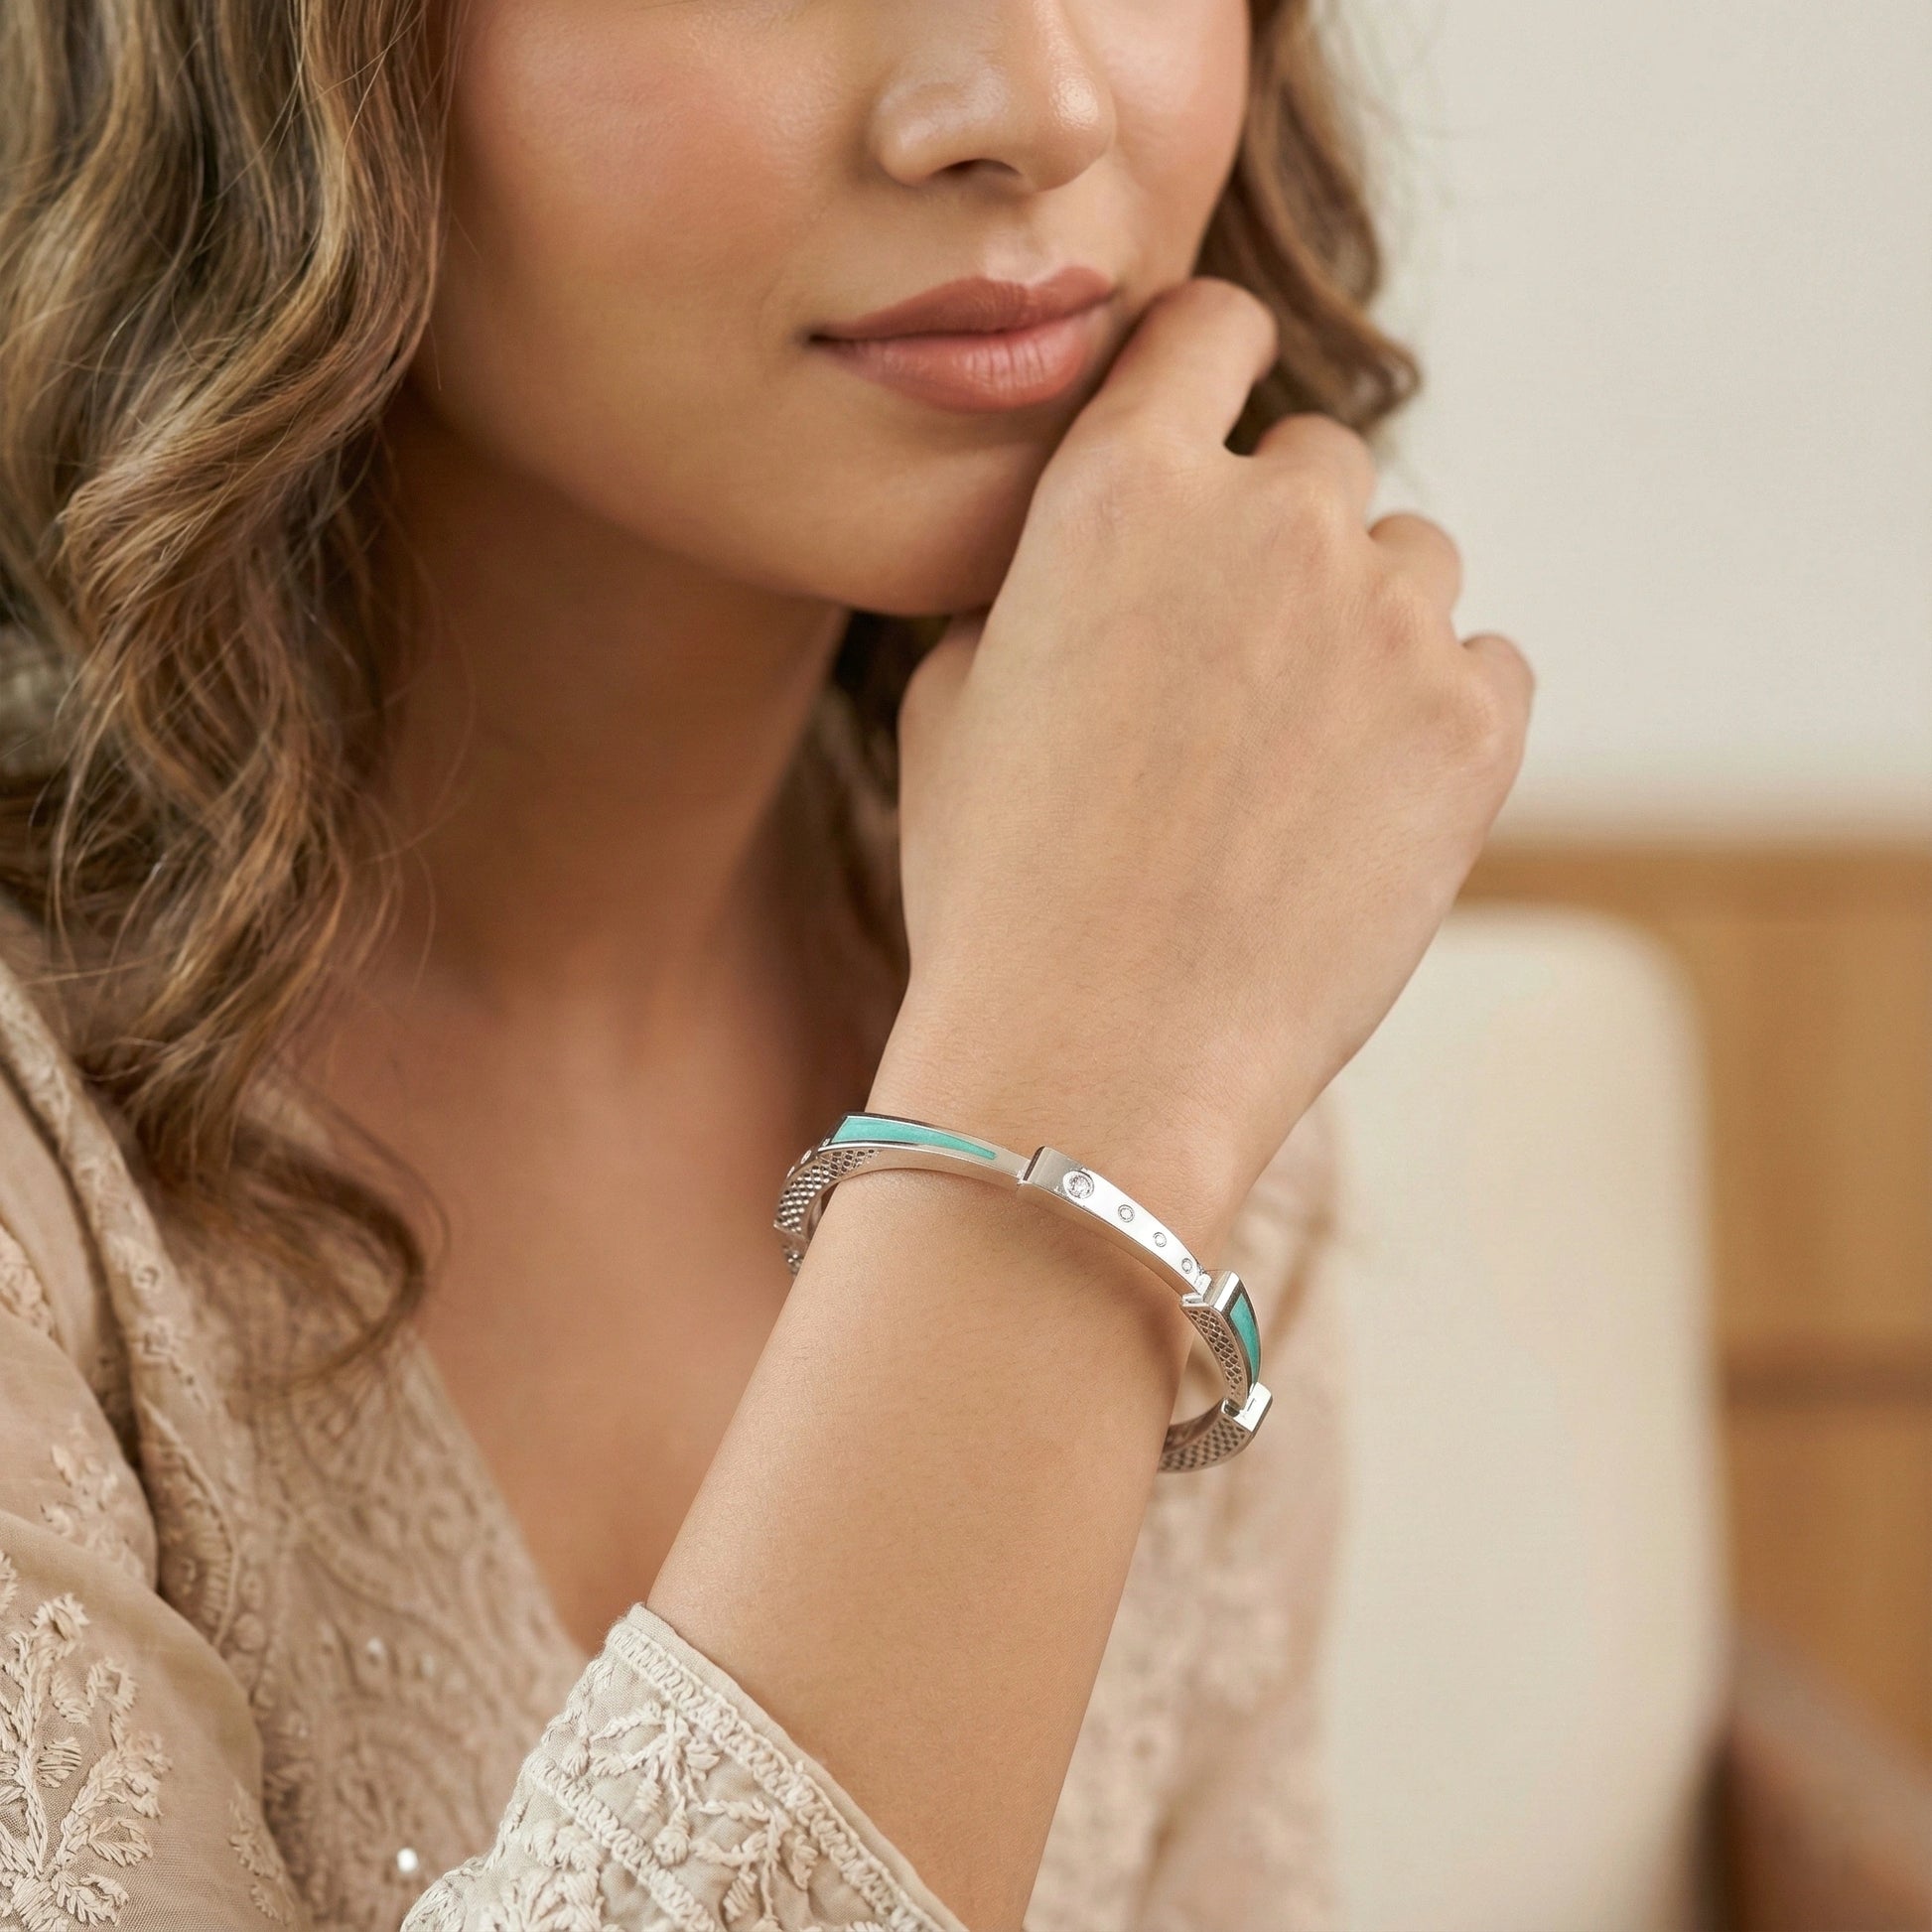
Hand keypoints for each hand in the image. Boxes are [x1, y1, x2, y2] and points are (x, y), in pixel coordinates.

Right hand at [869, 276, 1534, 1251]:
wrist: (1095, 1064)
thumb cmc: (996, 890)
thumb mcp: (948, 703)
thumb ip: (1033, 581)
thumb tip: (1090, 557)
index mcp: (1119, 487)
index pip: (1206, 329)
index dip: (1210, 360)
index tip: (1218, 397)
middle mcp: (1269, 518)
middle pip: (1318, 458)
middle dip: (1278, 535)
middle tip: (1232, 663)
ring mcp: (1392, 618)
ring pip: (1411, 560)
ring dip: (1363, 622)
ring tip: (1291, 758)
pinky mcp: (1478, 724)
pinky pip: (1484, 664)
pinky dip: (1435, 712)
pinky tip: (1357, 805)